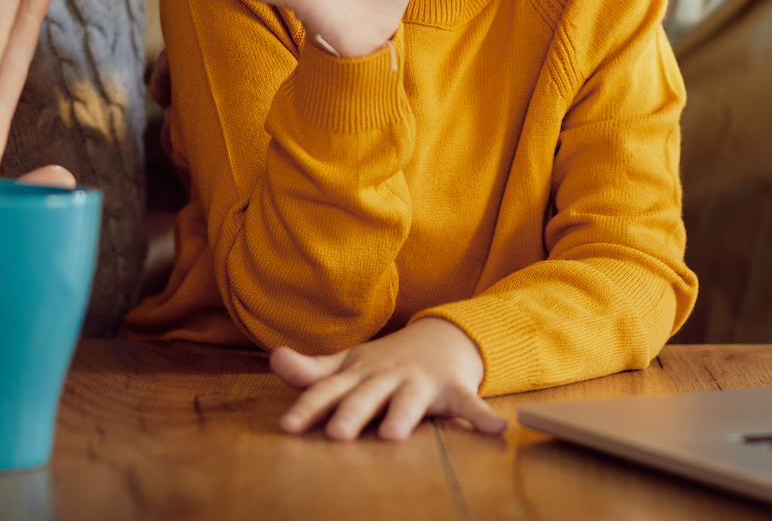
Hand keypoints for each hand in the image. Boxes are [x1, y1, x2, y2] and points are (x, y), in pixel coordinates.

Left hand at [272, 317, 506, 440]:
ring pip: (410, 400)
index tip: (288, 426)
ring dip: (404, 415)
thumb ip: (312, 371)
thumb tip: (274, 358)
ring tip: (395, 434)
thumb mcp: (348, 364)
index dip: (308, 407)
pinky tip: (496, 429)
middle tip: (337, 433)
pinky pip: (468, 403)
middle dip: (352, 413)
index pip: (328, 391)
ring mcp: (421, 381)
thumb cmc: (385, 361)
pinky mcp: (453, 388)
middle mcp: (388, 376)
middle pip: (366, 396)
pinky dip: (482, 417)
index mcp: (360, 374)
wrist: (442, 336)